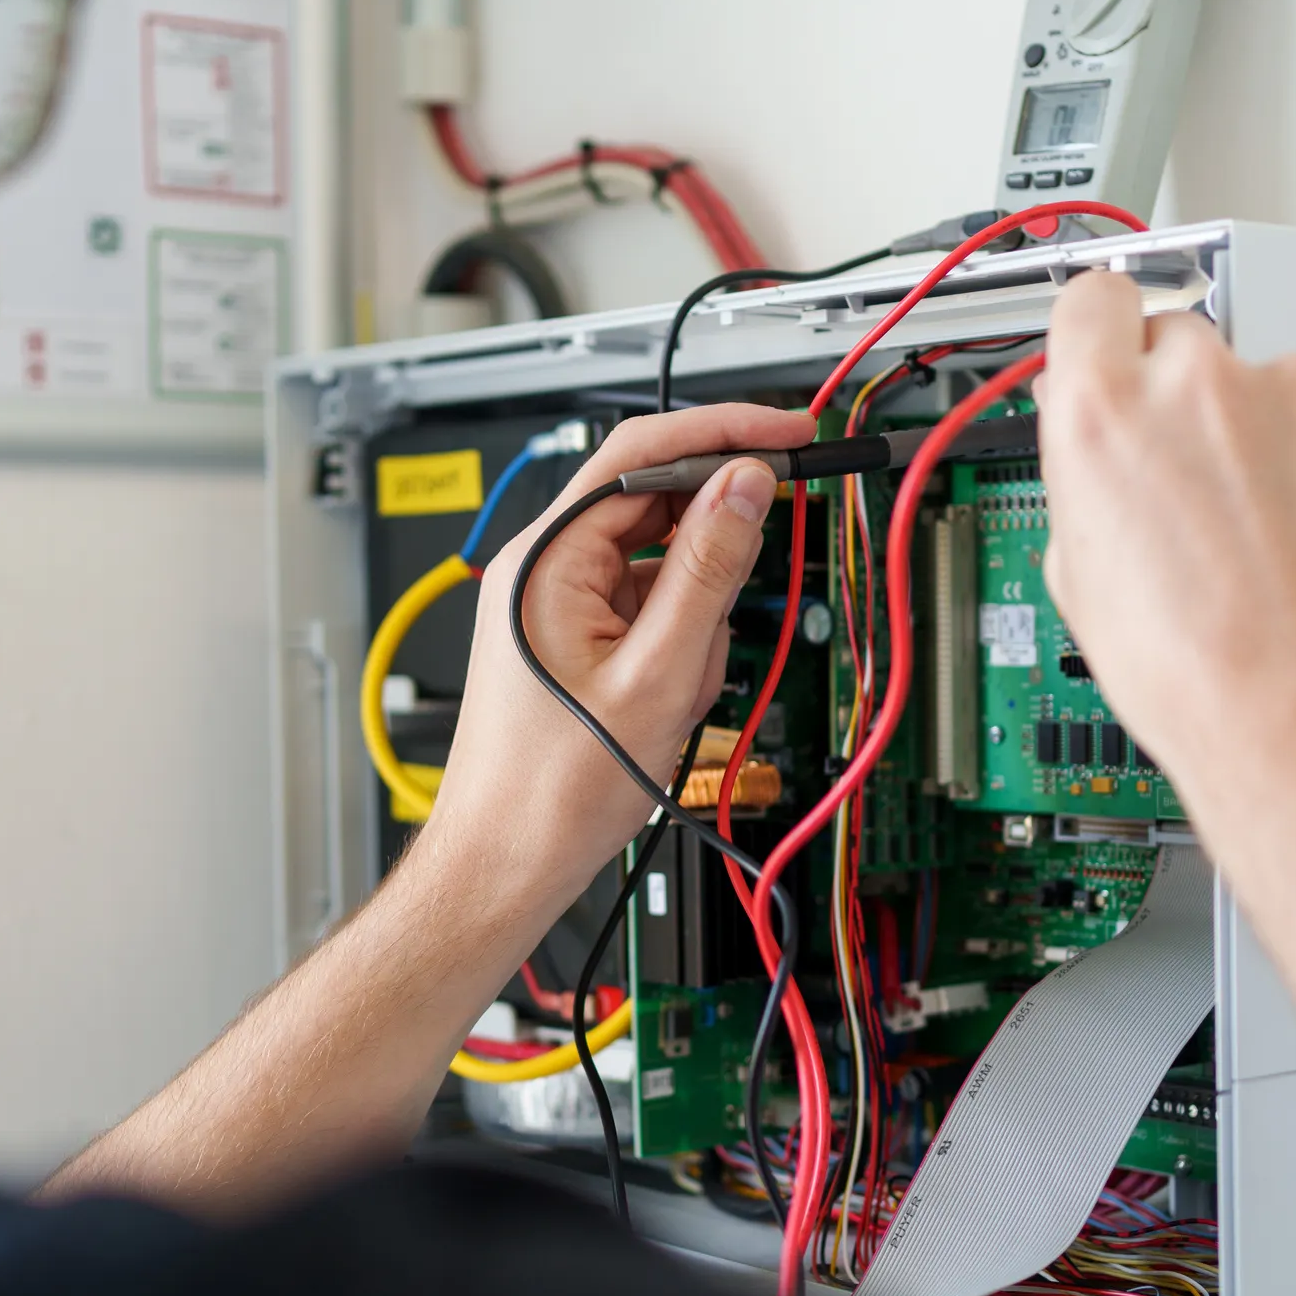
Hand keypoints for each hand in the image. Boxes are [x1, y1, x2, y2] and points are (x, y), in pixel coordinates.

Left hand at [422, 404, 814, 909]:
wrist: (506, 863)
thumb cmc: (552, 790)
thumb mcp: (657, 674)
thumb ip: (708, 570)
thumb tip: (745, 486)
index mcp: (546, 558)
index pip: (643, 451)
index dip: (724, 433)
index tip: (789, 434)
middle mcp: (542, 567)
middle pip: (657, 507)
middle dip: (713, 557)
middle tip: (746, 591)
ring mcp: (556, 602)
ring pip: (663, 568)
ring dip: (695, 621)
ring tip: (676, 693)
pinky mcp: (572, 636)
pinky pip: (648, 611)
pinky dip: (677, 648)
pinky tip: (668, 701)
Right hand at [1034, 272, 1295, 819]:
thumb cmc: (1200, 671)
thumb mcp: (1080, 578)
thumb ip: (1081, 476)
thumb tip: (1089, 436)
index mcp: (1105, 415)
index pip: (1093, 302)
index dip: (1102, 333)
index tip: (1114, 353)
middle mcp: (1200, 383)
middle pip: (1181, 344)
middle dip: (1184, 404)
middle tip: (1197, 488)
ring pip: (1268, 390)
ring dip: (1265, 441)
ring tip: (1268, 539)